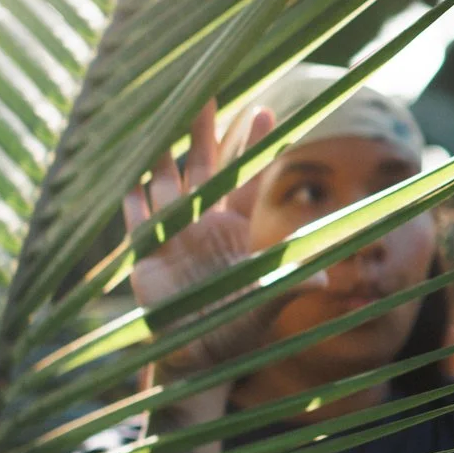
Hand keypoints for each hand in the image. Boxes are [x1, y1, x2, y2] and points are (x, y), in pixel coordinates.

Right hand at [124, 100, 324, 375]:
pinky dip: (132, 196)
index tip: (263, 108)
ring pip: (168, 183)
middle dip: (204, 131)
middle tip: (204, 90)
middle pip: (204, 168)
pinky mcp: (148, 257)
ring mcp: (176, 238)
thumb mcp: (266, 307)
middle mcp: (206, 226)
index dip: (253, 146)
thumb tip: (327, 276)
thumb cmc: (237, 334)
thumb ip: (290, 286)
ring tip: (159, 114)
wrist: (197, 362)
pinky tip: (126, 167)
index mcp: (238, 231)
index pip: (246, 177)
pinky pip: (138, 219)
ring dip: (163, 151)